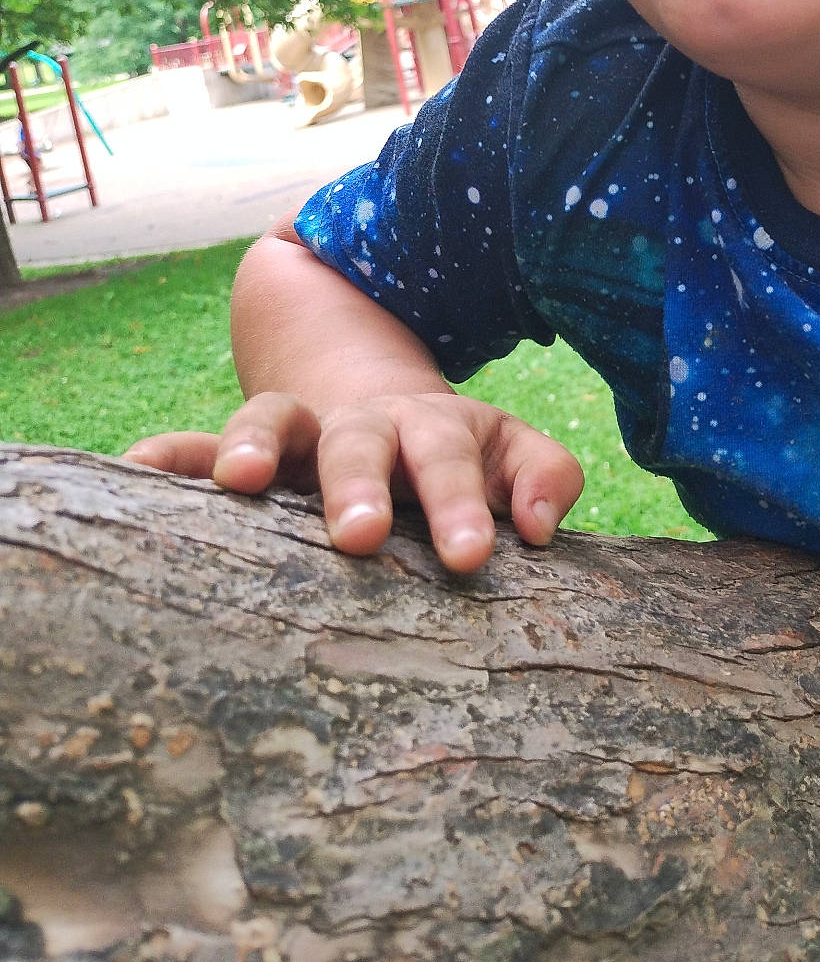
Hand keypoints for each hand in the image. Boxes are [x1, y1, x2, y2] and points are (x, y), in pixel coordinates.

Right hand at [123, 389, 583, 573]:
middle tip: (360, 535)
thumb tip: (540, 526)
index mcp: (430, 429)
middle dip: (360, 484)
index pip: (446, 458)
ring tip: (239, 481)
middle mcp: (362, 424)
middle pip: (360, 441)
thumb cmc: (458, 459)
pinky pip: (196, 443)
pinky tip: (135, 468)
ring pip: (273, 418)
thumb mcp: (509, 453)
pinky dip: (168, 455)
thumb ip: (541, 476)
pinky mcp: (245, 450)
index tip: (473, 554)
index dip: (460, 502)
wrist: (387, 407)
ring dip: (258, 445)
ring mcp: (300, 432)